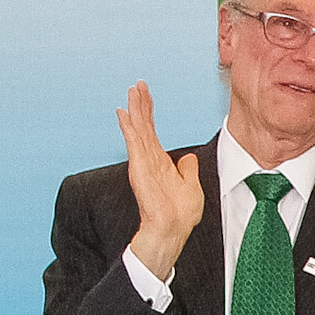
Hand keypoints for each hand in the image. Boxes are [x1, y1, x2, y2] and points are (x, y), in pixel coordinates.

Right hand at [118, 82, 200, 278]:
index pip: (152, 132)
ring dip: (135, 109)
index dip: (149, 113)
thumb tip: (188, 157)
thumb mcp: (191, 185)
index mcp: (160, 162)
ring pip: (138, 129)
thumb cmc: (181, 214)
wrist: (172, 228)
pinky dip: (128, 126)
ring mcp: (143, 162)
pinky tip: (123, 112)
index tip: (146, 96)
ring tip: (131, 91)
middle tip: (137, 85)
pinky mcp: (140, 166)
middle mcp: (149, 159)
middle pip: (143, 126)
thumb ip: (187, 169)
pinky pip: (133, 141)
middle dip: (140, 104)